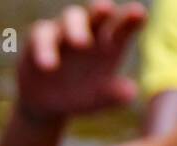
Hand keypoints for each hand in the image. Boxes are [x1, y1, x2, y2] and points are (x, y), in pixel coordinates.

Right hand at [17, 1, 146, 121]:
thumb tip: (130, 93)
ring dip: (75, 27)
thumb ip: (114, 95)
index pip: (126, 21)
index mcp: (112, 39)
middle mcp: (89, 29)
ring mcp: (63, 31)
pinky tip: (48, 66)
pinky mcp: (39, 39)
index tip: (137, 15)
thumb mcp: (99, 100)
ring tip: (81, 44)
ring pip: (70, 17)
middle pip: (98, 12)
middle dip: (101, 9)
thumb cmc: (80, 96)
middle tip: (105, 10)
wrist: (46, 105)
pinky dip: (44, 47)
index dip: (132, 16)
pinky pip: (41, 34)